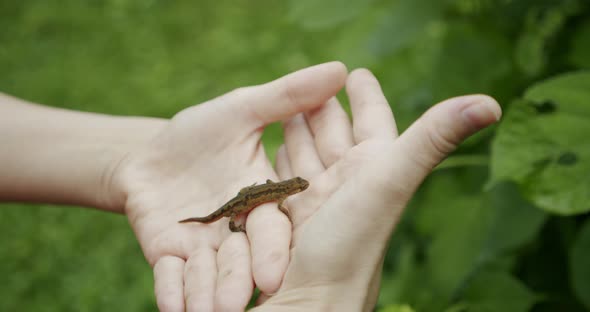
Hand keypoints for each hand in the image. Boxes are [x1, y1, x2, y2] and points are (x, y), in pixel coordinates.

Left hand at [110, 62, 347, 310]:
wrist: (147, 156)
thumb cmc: (199, 134)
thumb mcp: (241, 109)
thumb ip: (287, 97)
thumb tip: (340, 68)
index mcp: (263, 202)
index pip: (272, 229)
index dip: (271, 250)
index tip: (273, 274)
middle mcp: (239, 231)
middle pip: (243, 260)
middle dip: (239, 281)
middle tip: (235, 304)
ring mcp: (205, 249)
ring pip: (211, 276)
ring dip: (207, 294)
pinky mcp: (172, 258)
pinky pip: (172, 279)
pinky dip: (172, 291)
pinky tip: (171, 306)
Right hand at [252, 69, 501, 310]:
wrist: (311, 306)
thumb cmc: (350, 246)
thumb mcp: (390, 184)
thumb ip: (430, 140)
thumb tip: (492, 104)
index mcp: (374, 171)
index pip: (373, 122)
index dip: (367, 97)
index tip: (357, 73)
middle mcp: (349, 186)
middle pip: (336, 135)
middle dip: (323, 107)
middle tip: (312, 80)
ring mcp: (318, 203)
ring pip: (308, 154)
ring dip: (298, 130)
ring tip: (286, 107)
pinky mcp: (289, 219)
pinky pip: (284, 178)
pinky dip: (279, 159)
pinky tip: (269, 148)